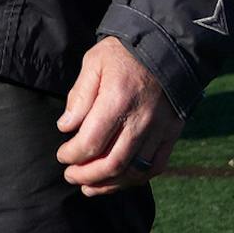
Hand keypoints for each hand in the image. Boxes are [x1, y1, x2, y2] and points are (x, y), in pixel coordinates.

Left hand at [54, 36, 183, 195]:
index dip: (72, 155)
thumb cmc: (124, 53)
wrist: (167, 46)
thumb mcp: (94, 62)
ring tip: (88, 186)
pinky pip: (155, 166)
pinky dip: (136, 179)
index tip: (62, 155)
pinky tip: (119, 180)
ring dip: (108, 184)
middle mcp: (140, 118)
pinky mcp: (172, 132)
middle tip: (70, 175)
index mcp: (117, 99)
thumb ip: (79, 96)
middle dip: (86, 175)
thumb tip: (65, 127)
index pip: (91, 142)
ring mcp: (159, 128)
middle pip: (111, 163)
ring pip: (133, 171)